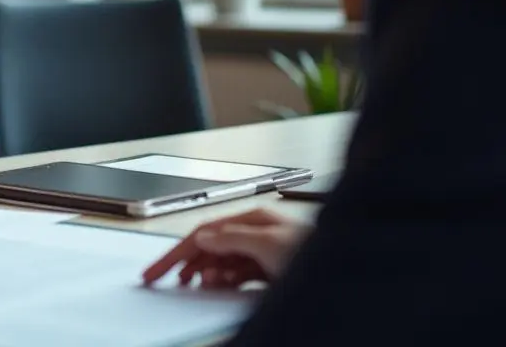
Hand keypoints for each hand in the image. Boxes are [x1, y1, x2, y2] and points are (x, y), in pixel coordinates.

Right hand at [141, 208, 310, 289]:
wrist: (349, 273)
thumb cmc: (318, 252)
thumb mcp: (270, 244)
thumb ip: (233, 239)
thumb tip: (204, 239)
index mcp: (253, 218)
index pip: (204, 232)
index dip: (176, 251)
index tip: (156, 270)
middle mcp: (255, 233)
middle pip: (209, 247)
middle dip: (185, 263)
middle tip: (162, 280)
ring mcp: (261, 253)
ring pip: (220, 263)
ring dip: (204, 274)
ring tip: (193, 285)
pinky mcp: (268, 272)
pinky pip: (235, 276)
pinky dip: (222, 282)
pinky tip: (216, 287)